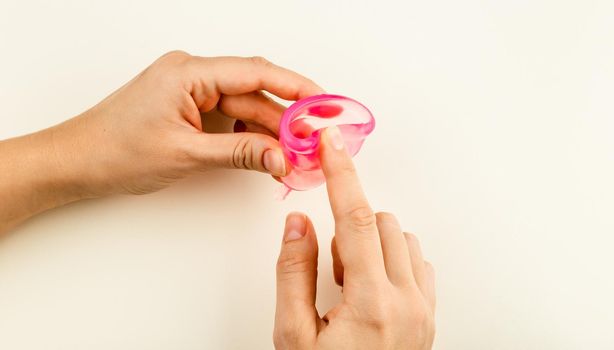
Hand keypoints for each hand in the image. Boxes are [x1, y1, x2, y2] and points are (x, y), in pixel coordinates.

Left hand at [0, 52, 322, 231]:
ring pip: (244, 105)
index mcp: (188, 72)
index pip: (256, 73)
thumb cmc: (116, 152)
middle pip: (254, 91)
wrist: (76, 162)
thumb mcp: (186, 154)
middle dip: (285, 118)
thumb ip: (240, 152)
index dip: (295, 88)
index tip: (324, 103)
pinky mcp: (188, 106)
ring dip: (268, 130)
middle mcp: (192, 73)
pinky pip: (229, 115)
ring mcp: (190, 90)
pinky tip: (265, 152)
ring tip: (292, 155)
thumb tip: (282, 157)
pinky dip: (248, 134)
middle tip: (312, 143)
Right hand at [273, 126, 435, 348]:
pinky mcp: (429, 315)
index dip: (342, 173)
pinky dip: (393, 259)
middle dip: (351, 228)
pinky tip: (371, 286)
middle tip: (330, 267)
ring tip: (348, 284)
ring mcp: (424, 310)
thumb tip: (299, 224)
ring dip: (372, 244)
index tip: (331, 142)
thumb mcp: (293, 336)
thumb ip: (293, 273)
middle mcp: (407, 303)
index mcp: (370, 305)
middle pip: (383, 223)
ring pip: (404, 239)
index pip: (357, 219)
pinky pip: (417, 262)